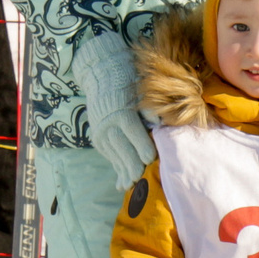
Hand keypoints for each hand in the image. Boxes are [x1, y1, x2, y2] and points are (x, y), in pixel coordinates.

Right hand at [72, 29, 155, 186]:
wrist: (101, 72)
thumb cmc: (128, 78)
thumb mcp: (141, 88)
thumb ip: (150, 108)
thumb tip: (161, 123)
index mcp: (121, 111)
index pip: (133, 133)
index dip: (142, 147)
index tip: (152, 159)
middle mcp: (108, 124)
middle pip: (122, 149)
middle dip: (132, 165)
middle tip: (142, 179)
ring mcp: (100, 131)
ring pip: (114, 155)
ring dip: (123, 170)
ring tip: (132, 186)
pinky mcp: (97, 136)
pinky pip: (108, 154)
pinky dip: (116, 166)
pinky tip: (122, 179)